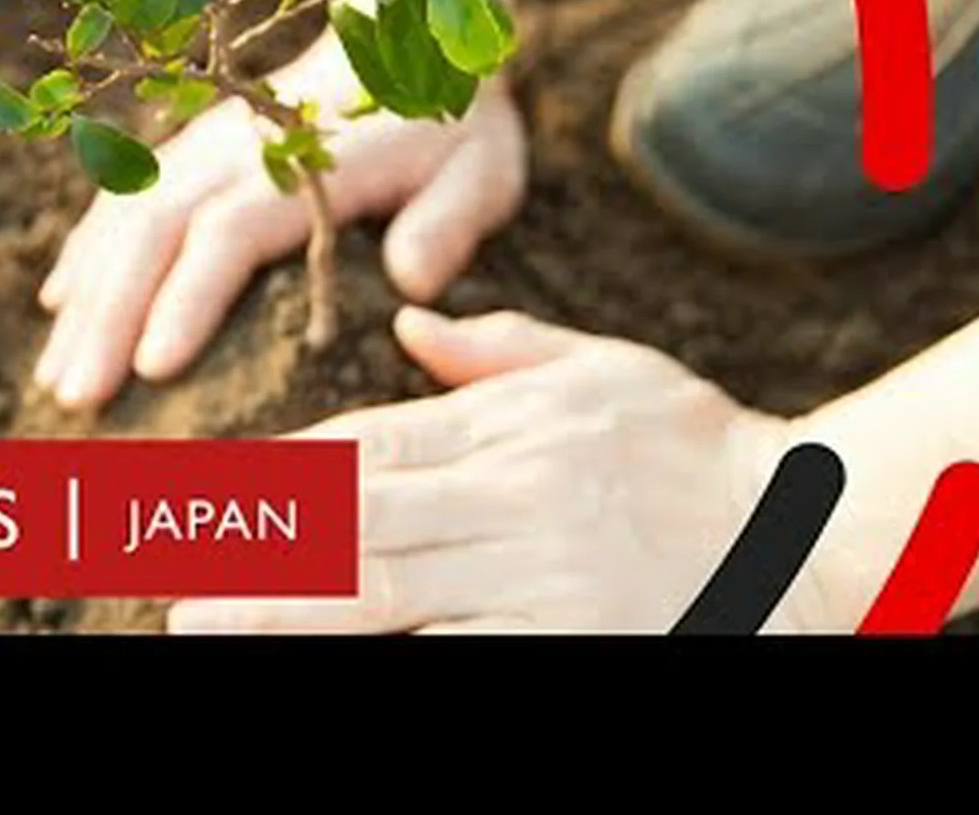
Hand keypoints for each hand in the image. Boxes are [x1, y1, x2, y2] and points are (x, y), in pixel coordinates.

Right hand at [34, 32, 528, 409]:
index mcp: (306, 163)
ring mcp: (204, 145)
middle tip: (77, 398)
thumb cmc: (450, 127)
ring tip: (54, 378)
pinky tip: (58, 305)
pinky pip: (122, 197)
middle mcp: (237, 150)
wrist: (408, 36)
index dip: (189, 298)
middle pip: (155, 232)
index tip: (153, 367)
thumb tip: (411, 282)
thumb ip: (448, 223)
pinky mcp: (189, 148)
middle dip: (110, 316)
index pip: (230, 233)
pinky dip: (86, 250)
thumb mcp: (480, 170)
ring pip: (125, 218)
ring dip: (87, 298)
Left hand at [168, 306, 821, 633]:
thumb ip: (501, 349)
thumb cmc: (700, 446)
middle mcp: (515, 501)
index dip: (278, 472)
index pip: (368, 447)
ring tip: (204, 624)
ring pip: (390, 594)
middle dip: (255, 548)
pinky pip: (459, 649)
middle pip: (358, 523)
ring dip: (288, 610)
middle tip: (166, 574)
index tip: (204, 490)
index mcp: (514, 430)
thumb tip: (409, 320)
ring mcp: (541, 581)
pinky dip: (397, 650)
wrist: (812, 532)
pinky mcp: (566, 643)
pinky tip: (333, 658)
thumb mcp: (606, 370)